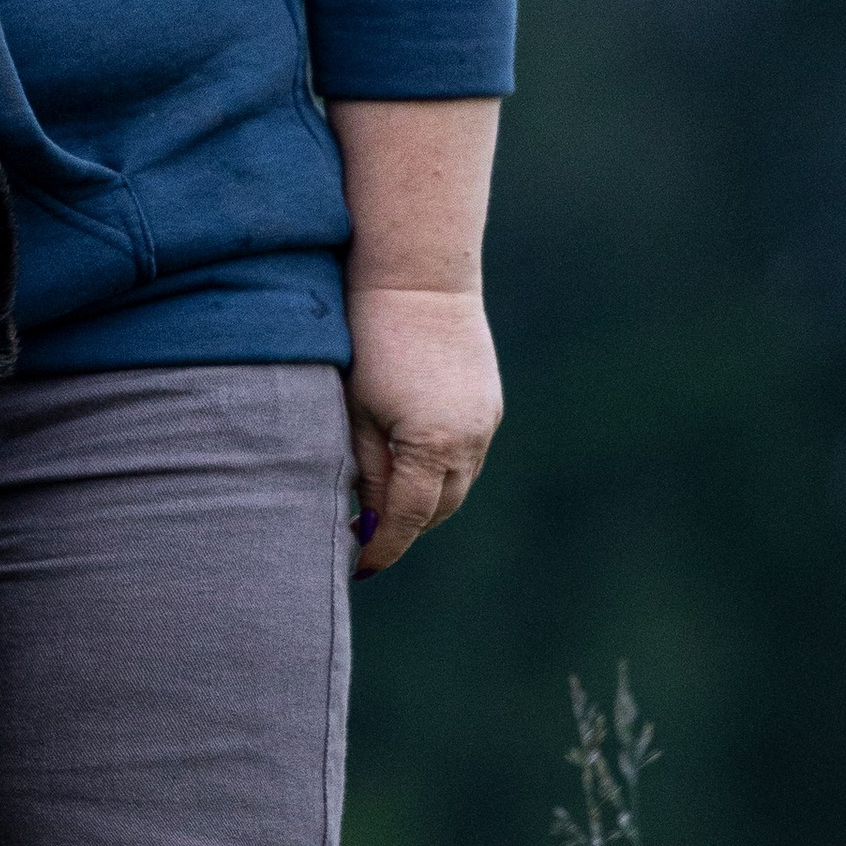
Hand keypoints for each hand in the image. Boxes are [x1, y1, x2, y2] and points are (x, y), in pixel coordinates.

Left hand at [343, 284, 503, 576]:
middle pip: (436, 510)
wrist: (418, 278)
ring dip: (424, 502)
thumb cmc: (370, 340)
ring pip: (456, 486)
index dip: (381, 548)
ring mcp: (486, 422)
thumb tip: (367, 519)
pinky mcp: (489, 404)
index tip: (356, 567)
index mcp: (432, 446)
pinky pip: (467, 457)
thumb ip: (367, 471)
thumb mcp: (356, 412)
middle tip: (363, 537)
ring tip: (383, 504)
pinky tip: (410, 465)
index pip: (406, 520)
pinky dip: (440, 472)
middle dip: (403, 529)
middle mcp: (469, 441)